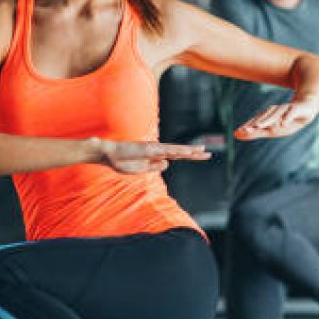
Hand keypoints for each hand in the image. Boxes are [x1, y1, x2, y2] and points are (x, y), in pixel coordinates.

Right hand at [96, 139, 210, 173]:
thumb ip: (154, 167)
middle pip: (179, 152)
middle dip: (194, 153)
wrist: (109, 155)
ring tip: (202, 151)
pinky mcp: (149, 149)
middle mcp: (157, 150)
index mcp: (156, 156)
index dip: (189, 156)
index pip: (177, 156)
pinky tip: (185, 152)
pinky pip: (165, 151)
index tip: (202, 155)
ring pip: (175, 150)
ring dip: (188, 151)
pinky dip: (176, 151)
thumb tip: (168, 164)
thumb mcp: (141, 169)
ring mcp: (154, 148)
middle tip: (209, 154)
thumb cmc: (122, 162)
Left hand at [234, 96, 318, 139]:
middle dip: (255, 123)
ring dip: (268, 120)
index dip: (248, 127)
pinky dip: (287, 117)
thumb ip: (256, 132)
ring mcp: (286, 109)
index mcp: (268, 116)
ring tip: (260, 127)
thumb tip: (234, 135)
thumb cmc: (288, 119)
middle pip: (264, 117)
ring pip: (276, 114)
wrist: (308, 105)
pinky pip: (292, 112)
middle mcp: (275, 111)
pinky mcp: (298, 108)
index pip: (256, 121)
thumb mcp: (273, 128)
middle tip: (245, 130)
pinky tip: (283, 122)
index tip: (237, 133)